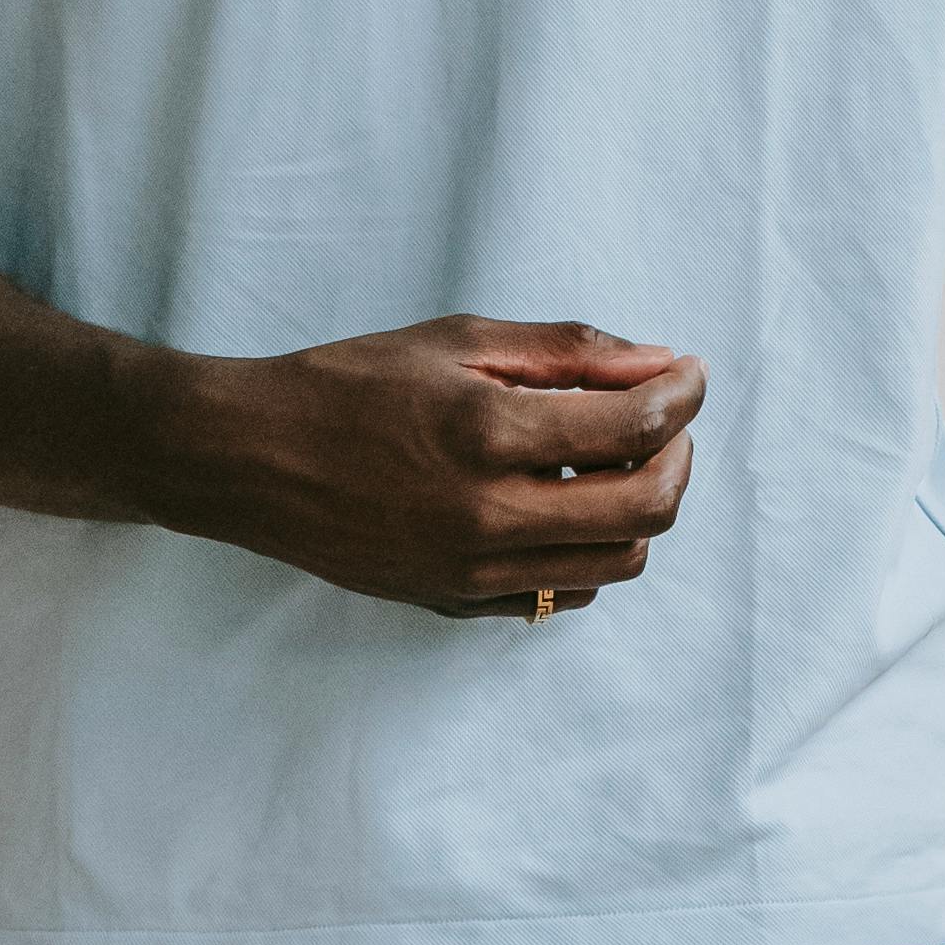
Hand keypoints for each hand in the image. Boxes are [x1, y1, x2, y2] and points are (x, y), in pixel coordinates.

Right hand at [174, 314, 705, 616]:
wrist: (253, 457)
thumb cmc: (351, 383)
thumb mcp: (460, 341)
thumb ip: (568, 352)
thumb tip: (659, 362)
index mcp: (489, 433)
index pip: (635, 424)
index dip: (682, 394)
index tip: (690, 373)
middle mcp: (488, 515)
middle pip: (647, 507)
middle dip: (679, 454)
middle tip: (669, 418)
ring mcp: (472, 571)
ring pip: (618, 562)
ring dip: (643, 507)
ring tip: (625, 459)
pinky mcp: (456, 603)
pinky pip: (562, 593)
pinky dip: (591, 550)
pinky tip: (569, 503)